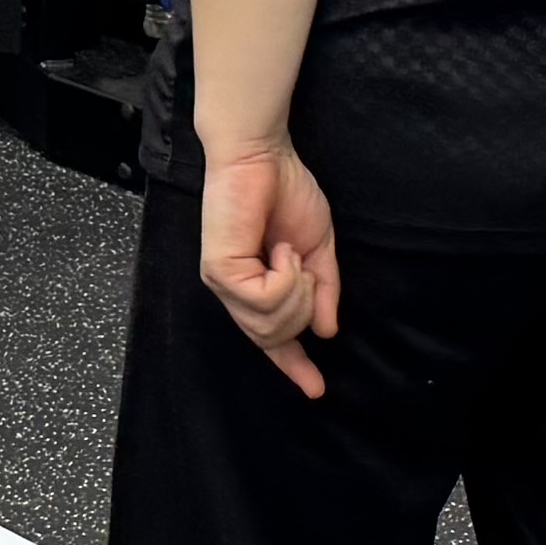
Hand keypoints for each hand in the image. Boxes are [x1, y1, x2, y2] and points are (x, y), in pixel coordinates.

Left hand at [200, 139, 340, 396]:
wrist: (263, 155)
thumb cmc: (286, 192)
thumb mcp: (317, 249)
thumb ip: (322, 290)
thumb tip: (326, 330)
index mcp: (254, 287)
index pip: (270, 339)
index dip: (294, 366)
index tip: (316, 389)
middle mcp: (233, 291)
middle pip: (275, 338)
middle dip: (305, 310)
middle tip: (305, 268)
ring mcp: (222, 283)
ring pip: (271, 326)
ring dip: (297, 292)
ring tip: (291, 254)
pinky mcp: (219, 271)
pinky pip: (265, 302)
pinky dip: (285, 279)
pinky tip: (281, 250)